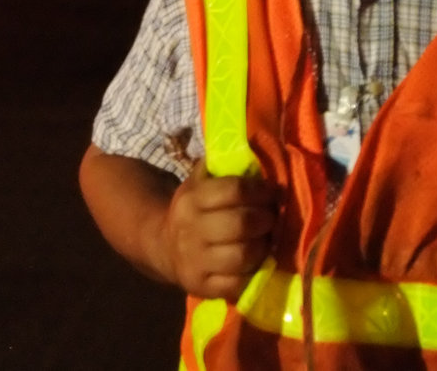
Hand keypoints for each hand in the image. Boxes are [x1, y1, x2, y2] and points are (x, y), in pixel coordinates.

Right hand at [165, 163, 277, 299]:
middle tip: (272, 217)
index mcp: (191, 199)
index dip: (261, 190)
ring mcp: (196, 261)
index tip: (271, 193)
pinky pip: (239, 283)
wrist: (164, 247)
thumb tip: (250, 150)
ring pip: (244, 255)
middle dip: (266, 219)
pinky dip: (254, 273)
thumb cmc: (192, 211)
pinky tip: (255, 262)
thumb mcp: (197, 184)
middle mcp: (191, 229)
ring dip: (264, 247)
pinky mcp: (203, 287)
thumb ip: (218, 168)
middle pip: (242, 223)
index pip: (235, 190)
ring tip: (266, 240)